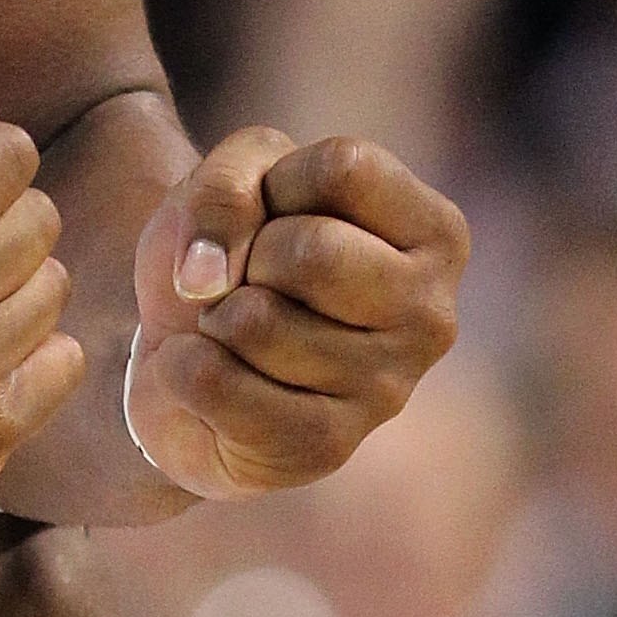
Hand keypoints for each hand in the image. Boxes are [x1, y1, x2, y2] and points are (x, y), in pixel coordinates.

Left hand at [125, 127, 466, 498]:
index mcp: (435, 235)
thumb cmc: (229, 259)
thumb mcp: (226, 184)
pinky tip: (209, 378)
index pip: (346, 167)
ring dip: (214, 316)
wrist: (182, 362)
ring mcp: (387, 391)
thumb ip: (226, 186)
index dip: (279, 180)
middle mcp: (432, 316)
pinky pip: (215, 382)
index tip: (274, 214)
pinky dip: (181, 367)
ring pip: (257, 321)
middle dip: (247, 255)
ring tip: (233, 333)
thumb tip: (207, 276)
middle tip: (248, 283)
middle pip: (312, 249)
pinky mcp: (323, 448)